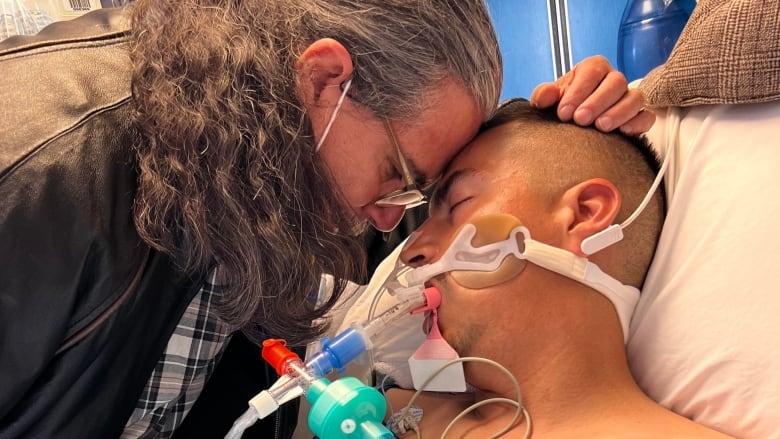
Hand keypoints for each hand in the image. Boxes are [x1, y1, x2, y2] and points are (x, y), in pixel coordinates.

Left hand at [529, 55, 654, 134]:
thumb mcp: (551, 98)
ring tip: (601, 127)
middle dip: (597, 102)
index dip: (578, 91)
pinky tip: (624, 132)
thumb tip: (544, 97)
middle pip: (616, 83)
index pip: (592, 71)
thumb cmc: (564, 105)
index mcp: (593, 68)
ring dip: (618, 113)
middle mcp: (614, 80)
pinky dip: (638, 123)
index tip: (564, 112)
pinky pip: (646, 116)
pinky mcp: (638, 116)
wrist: (572, 122)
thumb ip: (544, 94)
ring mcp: (628, 97)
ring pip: (634, 98)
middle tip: (580, 120)